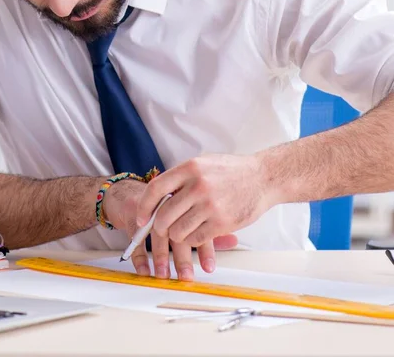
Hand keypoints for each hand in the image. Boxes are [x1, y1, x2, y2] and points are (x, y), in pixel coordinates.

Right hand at [102, 178, 236, 280]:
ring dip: (161, 257)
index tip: (209, 268)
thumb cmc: (164, 204)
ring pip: (158, 233)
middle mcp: (170, 202)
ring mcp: (151, 208)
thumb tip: (233, 240)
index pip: (198, 223)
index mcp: (187, 198)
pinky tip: (145, 271)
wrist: (132, 190)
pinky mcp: (134, 215)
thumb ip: (209, 224)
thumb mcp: (189, 210)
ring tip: (165, 276)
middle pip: (178, 228)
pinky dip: (140, 257)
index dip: (204, 247)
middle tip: (187, 276)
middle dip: (183, 256)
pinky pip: (136, 238)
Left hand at [137, 154, 273, 251]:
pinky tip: (198, 233)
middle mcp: (198, 186)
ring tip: (184, 229)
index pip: (155, 189)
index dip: (144, 207)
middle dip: (159, 227)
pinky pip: (195, 239)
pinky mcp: (221, 222)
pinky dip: (193, 240)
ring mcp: (209, 205)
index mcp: (190, 167)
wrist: (263, 178)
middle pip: (164, 215)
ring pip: (178, 231)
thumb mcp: (203, 163)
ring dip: (177, 235)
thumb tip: (157, 197)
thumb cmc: (232, 171)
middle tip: (163, 229)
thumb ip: (182, 178)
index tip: (142, 218)